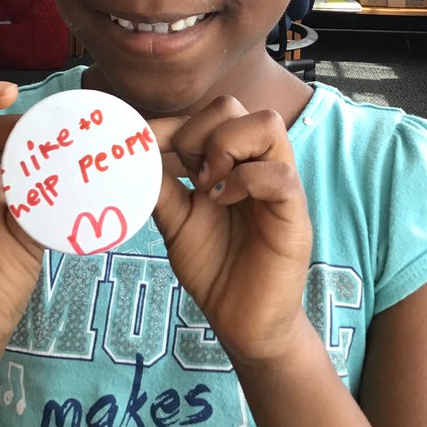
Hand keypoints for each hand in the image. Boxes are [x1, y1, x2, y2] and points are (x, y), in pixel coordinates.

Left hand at [150, 97, 312, 365]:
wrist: (240, 321)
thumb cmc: (213, 266)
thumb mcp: (175, 220)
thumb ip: (159, 185)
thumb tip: (132, 151)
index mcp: (232, 161)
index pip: (211, 112)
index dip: (175, 124)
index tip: (150, 152)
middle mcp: (258, 163)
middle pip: (235, 105)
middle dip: (199, 132)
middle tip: (187, 175)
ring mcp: (280, 186)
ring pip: (267, 123)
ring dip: (226, 147)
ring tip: (207, 186)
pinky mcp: (294, 215)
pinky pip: (280, 175)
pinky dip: (246, 181)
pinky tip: (224, 203)